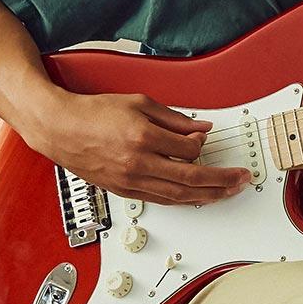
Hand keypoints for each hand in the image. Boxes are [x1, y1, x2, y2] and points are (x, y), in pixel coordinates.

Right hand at [19, 91, 251, 205]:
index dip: (203, 145)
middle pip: (191, 180)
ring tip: (228, 193)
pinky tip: (198, 198)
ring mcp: (131, 181)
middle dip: (222, 181)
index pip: (189, 149)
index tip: (205, 140)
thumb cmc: (95, 113)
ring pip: (178, 196)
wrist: (60, 128)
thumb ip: (175, 118)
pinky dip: (183, 200)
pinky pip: (161, 200)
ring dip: (208, 196)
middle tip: (242, 180)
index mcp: (144, 138)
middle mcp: (139, 164)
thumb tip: (202, 129)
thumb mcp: (139, 103)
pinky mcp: (125, 191)